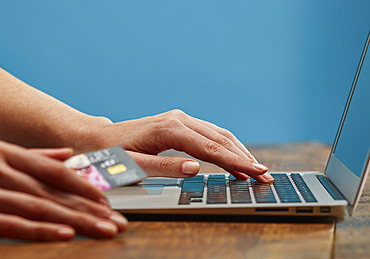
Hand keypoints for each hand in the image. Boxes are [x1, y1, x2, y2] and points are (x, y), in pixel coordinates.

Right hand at [0, 141, 127, 240]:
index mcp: (12, 156)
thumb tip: (67, 154)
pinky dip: (42, 230)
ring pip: (41, 207)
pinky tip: (67, 234)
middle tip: (117, 222)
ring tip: (103, 229)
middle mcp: (5, 172)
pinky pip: (13, 224)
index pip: (56, 171)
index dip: (84, 186)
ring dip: (76, 220)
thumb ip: (36, 155)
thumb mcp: (2, 153)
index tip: (108, 202)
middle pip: (56, 192)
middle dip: (90, 208)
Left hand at [99, 110, 272, 182]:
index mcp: (170, 129)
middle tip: (264, 174)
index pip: (211, 148)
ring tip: (254, 169)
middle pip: (220, 138)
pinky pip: (208, 134)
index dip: (236, 161)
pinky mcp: (179, 124)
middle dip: (244, 157)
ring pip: (218, 134)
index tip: (257, 172)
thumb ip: (164, 167)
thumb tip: (195, 169)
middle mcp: (179, 120)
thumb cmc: (113, 154)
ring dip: (237, 151)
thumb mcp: (133, 165)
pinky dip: (224, 147)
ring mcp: (180, 120)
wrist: (99, 139)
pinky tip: (233, 158)